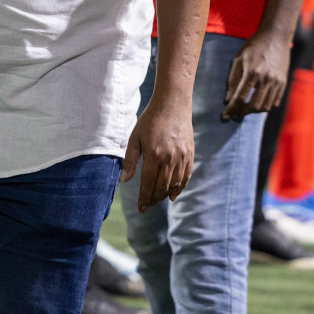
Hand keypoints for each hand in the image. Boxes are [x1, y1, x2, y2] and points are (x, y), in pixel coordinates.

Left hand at [123, 94, 193, 211]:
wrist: (172, 104)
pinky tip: (173, 195)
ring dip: (165, 195)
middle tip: (147, 205)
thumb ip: (130, 161)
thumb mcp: (135, 138)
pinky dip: (180, 188)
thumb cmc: (150, 120)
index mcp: (154, 156)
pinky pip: (186, 177)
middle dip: (154, 200)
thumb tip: (124, 180)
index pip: (148, 185)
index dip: (144, 199)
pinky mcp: (190, 154)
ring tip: (157, 200)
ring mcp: (182, 157)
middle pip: (162, 188)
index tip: (141, 209)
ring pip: (175, 184)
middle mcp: (170, 159)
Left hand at [222, 31, 290, 120]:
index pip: (240, 98)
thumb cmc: (253, 46)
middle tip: (233, 113)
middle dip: (241, 112)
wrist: (275, 36)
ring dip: (253, 111)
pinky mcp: (283, 83)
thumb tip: (227, 99)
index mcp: (252, 72)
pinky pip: (274, 102)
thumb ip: (232, 79)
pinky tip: (256, 103)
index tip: (225, 115)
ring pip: (265, 107)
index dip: (232, 109)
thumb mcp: (239, 59)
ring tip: (244, 109)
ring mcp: (277, 82)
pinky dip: (265, 106)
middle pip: (253, 106)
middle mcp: (266, 79)